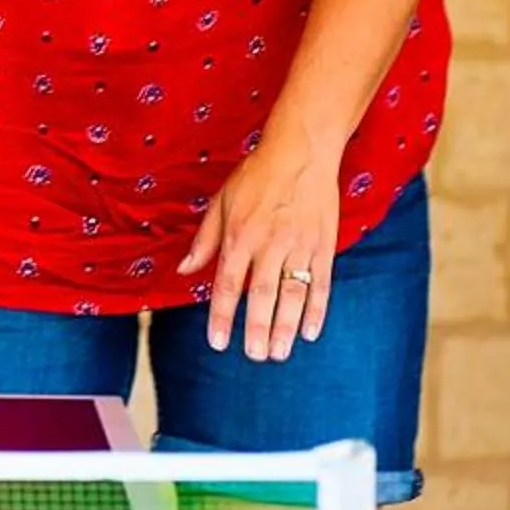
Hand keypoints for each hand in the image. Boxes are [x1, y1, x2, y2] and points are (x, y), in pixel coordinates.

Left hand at [180, 135, 340, 359]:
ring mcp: (299, 245)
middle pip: (261, 294)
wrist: (300, 152)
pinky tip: (310, 332)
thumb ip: (205, 241)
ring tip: (279, 353)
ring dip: (286, 326)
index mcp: (239, 236)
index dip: (221, 316)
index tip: (218, 343)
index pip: (227, 284)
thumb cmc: (255, 177)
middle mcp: (268, 244)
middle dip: (257, 329)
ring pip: (292, 293)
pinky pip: (321, 283)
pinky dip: (317, 310)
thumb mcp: (220, 203)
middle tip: (255, 357)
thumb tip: (185, 270)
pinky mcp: (324, 244)